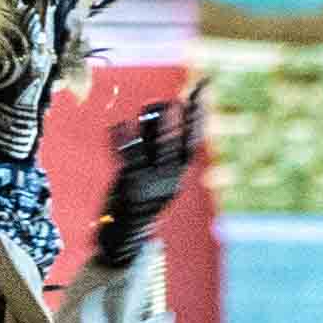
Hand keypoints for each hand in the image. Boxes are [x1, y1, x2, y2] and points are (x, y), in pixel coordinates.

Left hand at [93, 84, 207, 270]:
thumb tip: (172, 109)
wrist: (127, 229)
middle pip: (178, 144)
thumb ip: (165, 147)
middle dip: (179, 123)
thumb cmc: (144, 194)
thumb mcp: (162, 175)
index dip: (199, 116)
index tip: (202, 92)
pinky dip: (123, 139)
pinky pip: (127, 156)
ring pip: (155, 148)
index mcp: (180, 172)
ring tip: (146, 110)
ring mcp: (150, 180)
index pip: (194, 140)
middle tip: (180, 100)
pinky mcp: (128, 182)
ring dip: (150, 126)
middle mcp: (169, 176)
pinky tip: (120, 125)